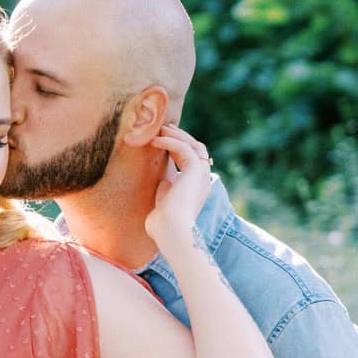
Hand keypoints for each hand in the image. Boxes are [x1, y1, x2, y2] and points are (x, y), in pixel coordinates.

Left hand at [143, 126, 212, 254]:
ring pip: (193, 145)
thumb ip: (165, 193)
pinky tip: (155, 141)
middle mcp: (203, 180)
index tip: (164, 140)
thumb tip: (164, 183)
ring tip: (160, 129)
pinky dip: (169, 142)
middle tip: (166, 128)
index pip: (193, 161)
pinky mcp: (195, 170)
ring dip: (177, 135)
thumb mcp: (164, 205)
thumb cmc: (163, 225)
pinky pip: (183, 148)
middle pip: (197, 150)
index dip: (179, 149)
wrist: (170, 230)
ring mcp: (201, 175)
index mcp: (196, 188)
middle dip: (181, 137)